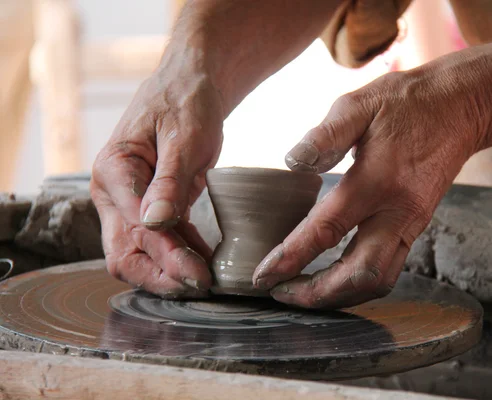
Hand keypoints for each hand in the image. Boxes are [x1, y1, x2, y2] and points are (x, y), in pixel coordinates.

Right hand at [90, 49, 223, 298]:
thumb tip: (156, 223)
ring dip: (171, 271)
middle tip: (200, 287)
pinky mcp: (147, 206)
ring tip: (207, 281)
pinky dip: (179, 255)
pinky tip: (204, 263)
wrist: (190, 86)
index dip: (166, 256)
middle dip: (160, 276)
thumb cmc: (186, 103)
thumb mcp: (184, 137)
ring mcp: (128, 202)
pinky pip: (159, 240)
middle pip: (124, 251)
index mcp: (114, 170)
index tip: (198, 276)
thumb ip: (169, 180)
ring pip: (139, 252)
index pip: (135, 228)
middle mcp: (113, 192)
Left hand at [252, 69, 484, 307]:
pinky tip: (335, 276)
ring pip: (378, 280)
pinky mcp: (417, 226)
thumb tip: (291, 161)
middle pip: (359, 275)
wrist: (461, 106)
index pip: (327, 230)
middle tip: (281, 295)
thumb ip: (324, 135)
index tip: (263, 276)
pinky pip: (389, 268)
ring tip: (304, 292)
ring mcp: (412, 223)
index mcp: (376, 180)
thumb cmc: (406, 102)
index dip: (291, 257)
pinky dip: (358, 283)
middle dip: (317, 294)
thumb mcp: (359, 104)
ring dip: (340, 296)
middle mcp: (398, 211)